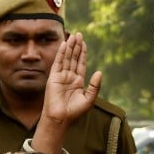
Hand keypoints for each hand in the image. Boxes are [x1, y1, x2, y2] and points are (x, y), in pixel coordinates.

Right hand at [31, 33, 98, 153]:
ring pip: (66, 58)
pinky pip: (58, 63)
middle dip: (76, 46)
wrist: (61, 118)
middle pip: (73, 58)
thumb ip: (95, 86)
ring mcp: (61, 76)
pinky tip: (65, 45)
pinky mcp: (53, 77)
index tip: (84, 42)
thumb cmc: (74, 112)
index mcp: (78, 81)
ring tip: (73, 36)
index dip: (82, 52)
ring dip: (70, 47)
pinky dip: (61, 53)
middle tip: (79, 34)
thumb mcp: (89, 99)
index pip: (80, 63)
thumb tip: (99, 72)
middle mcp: (69, 77)